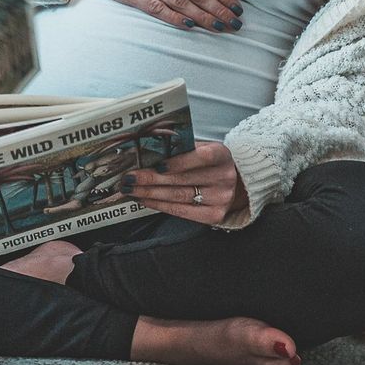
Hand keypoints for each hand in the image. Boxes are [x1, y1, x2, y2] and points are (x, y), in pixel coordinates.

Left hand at [121, 141, 247, 224]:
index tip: (157, 164)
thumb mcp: (202, 148)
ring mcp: (221, 199)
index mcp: (222, 155)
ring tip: (130, 189)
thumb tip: (147, 150)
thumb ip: (181, 148)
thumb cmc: (209, 163)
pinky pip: (181, 211)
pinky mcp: (214, 216)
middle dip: (151, 179)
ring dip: (149, 194)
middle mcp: (225, 177)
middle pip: (183, 180)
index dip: (179, 162)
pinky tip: (144, 200)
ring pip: (179, 196)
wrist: (235, 184)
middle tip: (128, 178)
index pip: (202, 157)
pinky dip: (159, 205)